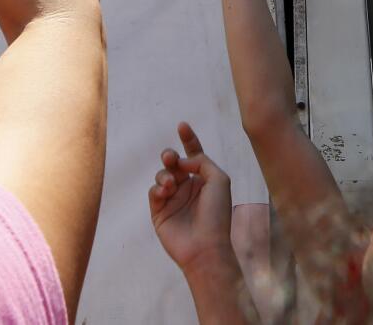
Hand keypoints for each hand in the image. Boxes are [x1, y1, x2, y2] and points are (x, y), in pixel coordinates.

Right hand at [149, 122, 235, 273]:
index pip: (194, 155)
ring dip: (165, 174)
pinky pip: (153, 192)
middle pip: (174, 163)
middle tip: (170, 158)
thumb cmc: (217, 213)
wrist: (205, 246)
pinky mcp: (159, 211)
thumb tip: (183, 159)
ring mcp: (173, 199)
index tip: (182, 125)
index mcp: (204, 179)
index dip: (188, 140)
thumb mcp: (219, 180)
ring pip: (161, 175)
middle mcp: (188, 187)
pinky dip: (157, 188)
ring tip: (171, 184)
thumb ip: (202, 161)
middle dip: (170, 156)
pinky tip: (165, 192)